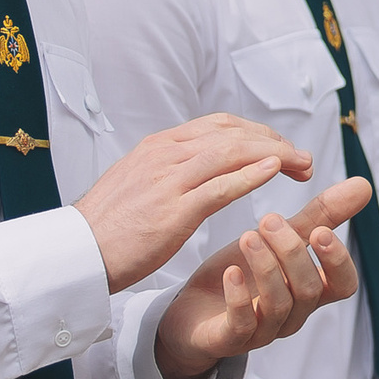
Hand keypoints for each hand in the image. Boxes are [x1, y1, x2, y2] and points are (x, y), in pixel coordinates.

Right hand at [74, 113, 314, 293]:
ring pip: (232, 152)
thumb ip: (170, 168)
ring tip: (302, 166)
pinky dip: (251, 175)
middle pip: (233, 133)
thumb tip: (198, 163)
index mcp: (160, 146)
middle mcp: (166, 154)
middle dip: (275, 141)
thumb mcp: (138, 180)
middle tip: (303, 160)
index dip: (258, 133)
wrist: (75, 252)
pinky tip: (274, 172)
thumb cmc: (108, 225)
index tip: (282, 148)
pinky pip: (219, 186)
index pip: (221, 125)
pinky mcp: (172, 211)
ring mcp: (168, 180)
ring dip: (274, 155)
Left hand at [153, 177, 366, 378]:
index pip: (343, 285)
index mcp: (308, 290)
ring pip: (278, 305)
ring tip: (248, 236)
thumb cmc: (242, 274)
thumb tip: (364, 185)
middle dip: (292, 252)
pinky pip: (242, 326)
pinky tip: (230, 272)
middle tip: (269, 219)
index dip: (337, 261)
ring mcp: (263, 330)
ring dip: (266, 267)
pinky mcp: (229, 339)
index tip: (320, 230)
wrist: (191, 312)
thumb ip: (319, 217)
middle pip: (309, 290)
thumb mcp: (278, 240)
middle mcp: (292, 314)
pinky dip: (239, 298)